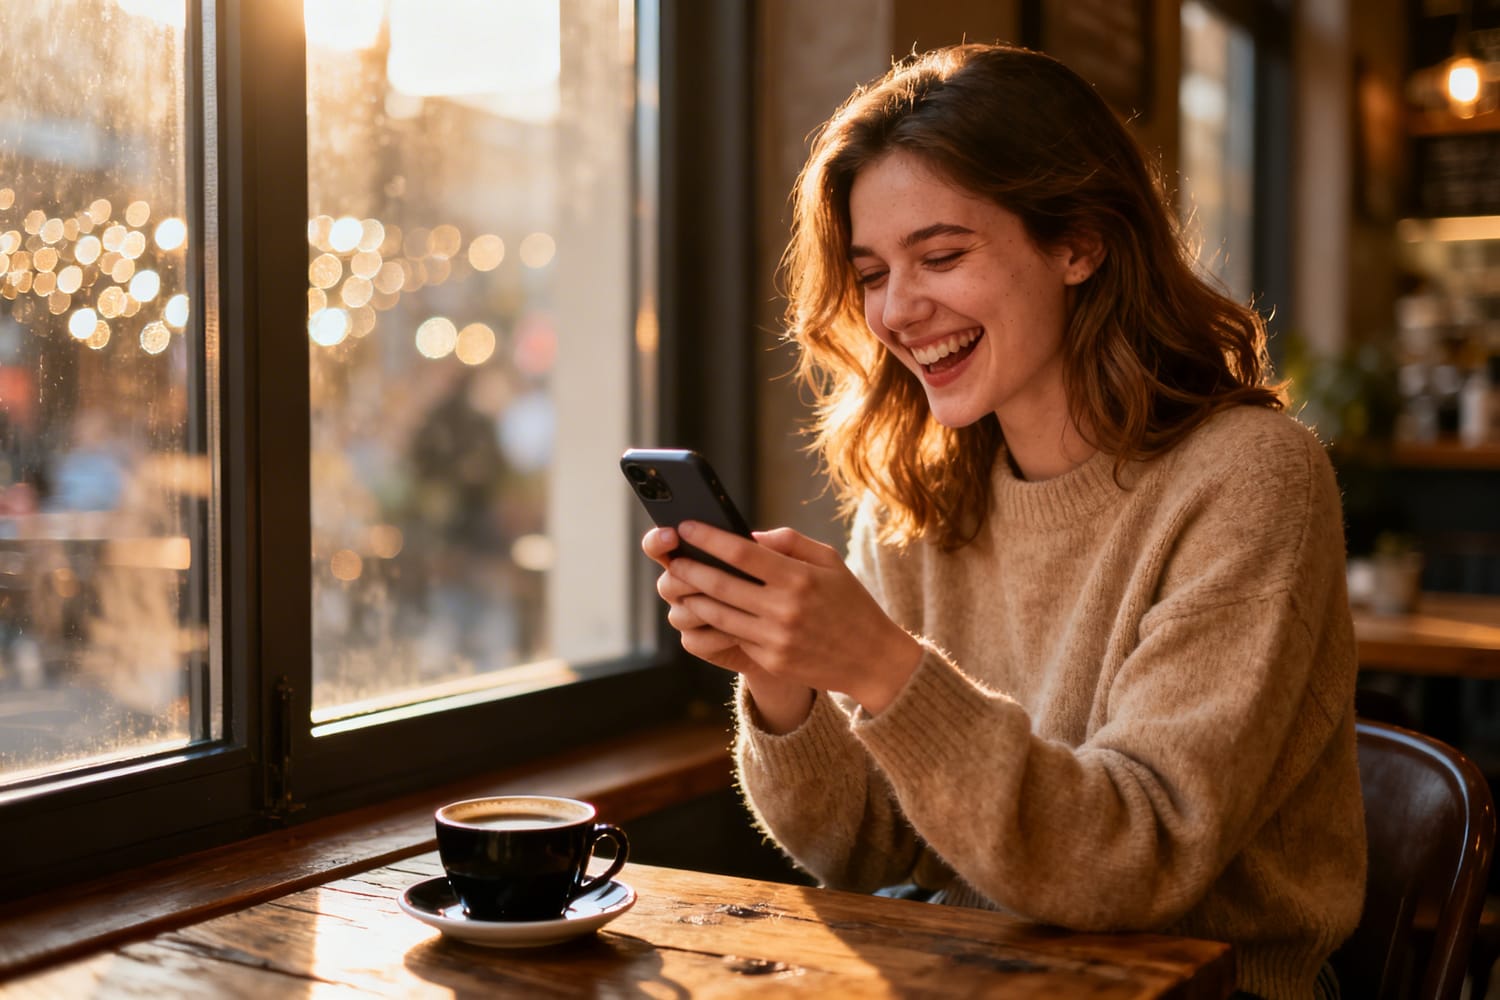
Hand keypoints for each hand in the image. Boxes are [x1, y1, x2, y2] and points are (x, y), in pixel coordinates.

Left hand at [656, 520, 922, 716]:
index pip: (741, 553)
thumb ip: (789, 542)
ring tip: (680, 584)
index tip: (686, 526)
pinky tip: (703, 609)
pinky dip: (715, 622)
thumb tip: (748, 536)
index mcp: (798, 577)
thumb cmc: (850, 602)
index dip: (708, 538)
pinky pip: (733, 637)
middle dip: (689, 568)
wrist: (872, 659)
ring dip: (693, 597)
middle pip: (720, 584)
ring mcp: (775, 638)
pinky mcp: (771, 660)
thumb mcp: (830, 561)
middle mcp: (784, 608)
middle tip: (672, 557)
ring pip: (718, 614)